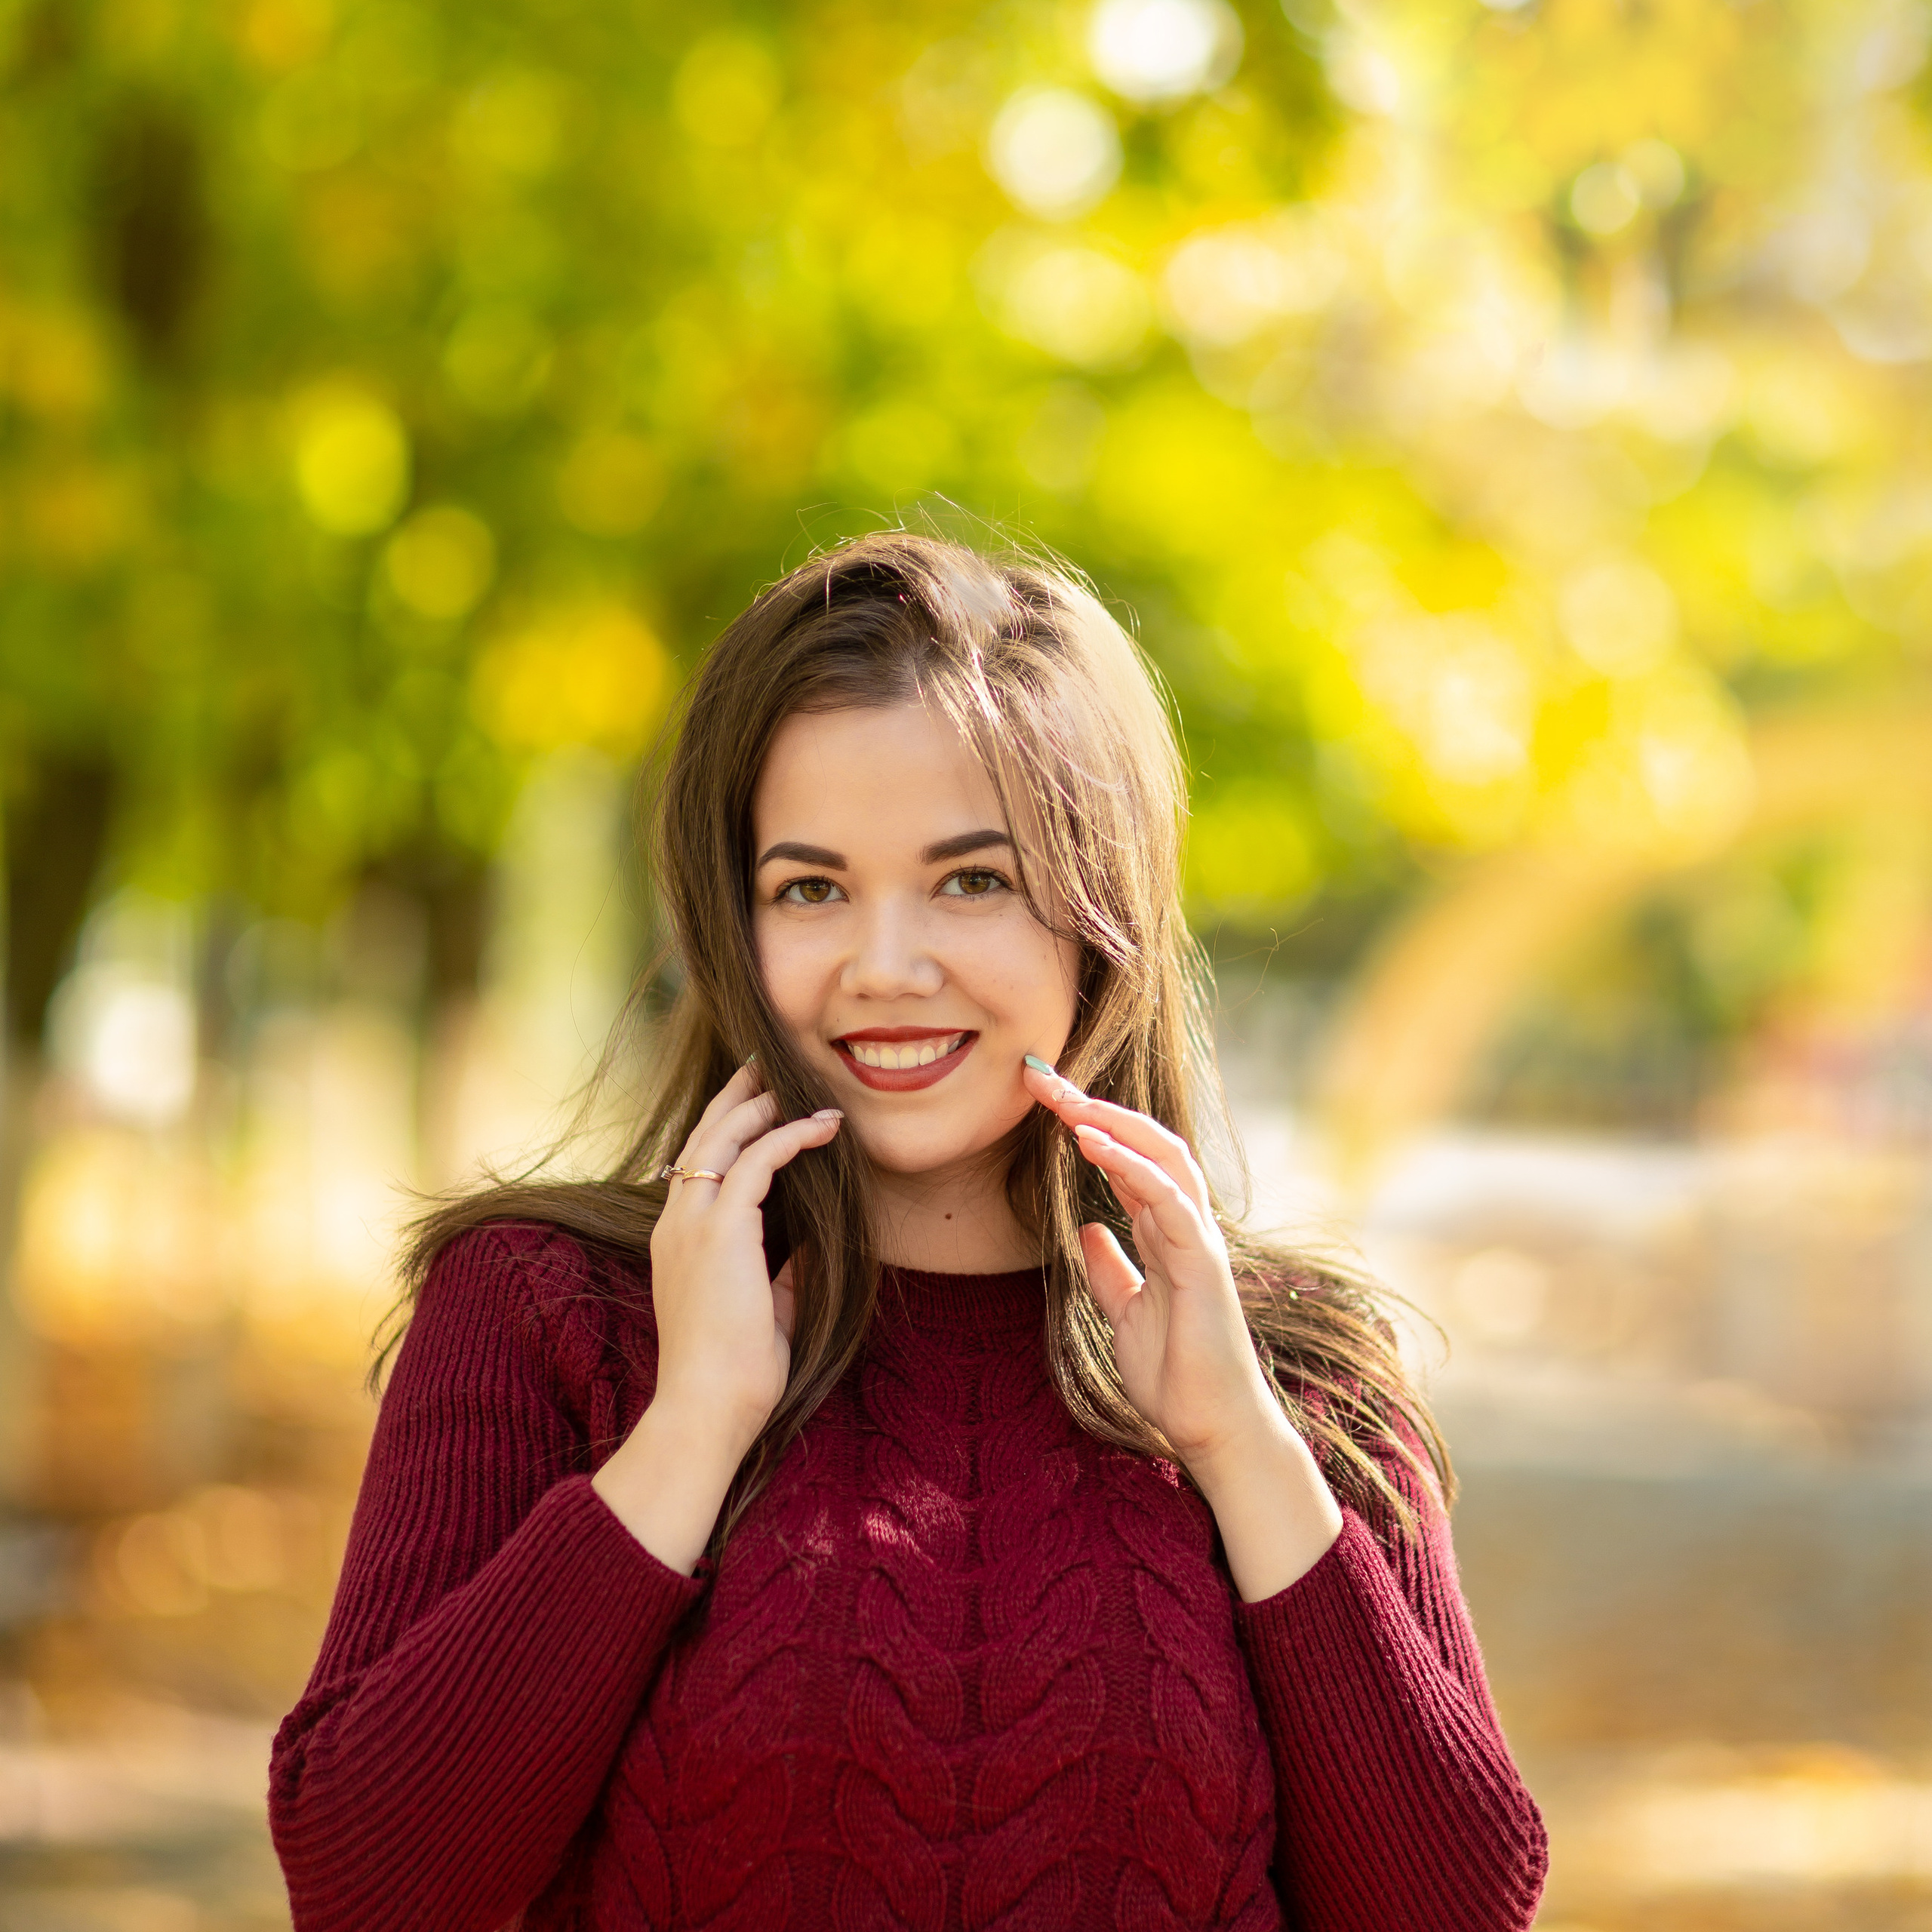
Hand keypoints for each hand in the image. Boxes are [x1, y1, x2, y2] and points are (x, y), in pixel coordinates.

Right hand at [593, 1062, 840, 1570]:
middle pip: (704, 1135)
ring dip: (763, 1105)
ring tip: (796, 1082)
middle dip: (737, 1096)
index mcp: (679, 1239)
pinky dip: (790, 1136)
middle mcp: (677, 1222)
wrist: (706, 1408)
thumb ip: (781, 1272)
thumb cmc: (736, 1373)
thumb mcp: (764, 1308)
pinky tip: (821, 1126)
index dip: (725, 1126)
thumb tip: (811, 1248)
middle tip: (766, 1065)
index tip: (755, 1101)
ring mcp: (692, 1224)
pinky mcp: (719, 1231)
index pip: (697, 1163)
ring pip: (724, 1137)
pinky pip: (757, 1162)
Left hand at [1022, 1059, 1342, 1597]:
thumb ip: (1109, 1269)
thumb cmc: (1174, 1375)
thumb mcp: (1123, 1313)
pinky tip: (1091, 1143)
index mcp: (1166, 1234)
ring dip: (1112, 1122)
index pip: (1127, 1162)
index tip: (1044, 1100)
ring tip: (1066, 1098)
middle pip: (1145, 1144)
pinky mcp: (1202, 1262)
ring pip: (1162, 1158)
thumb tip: (1085, 1230)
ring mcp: (1199, 1241)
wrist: (1209, 1427)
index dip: (1089, 1126)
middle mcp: (1186, 1226)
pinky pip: (1168, 1199)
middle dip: (1096, 1106)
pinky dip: (1130, 1165)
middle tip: (1045, 1079)